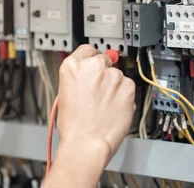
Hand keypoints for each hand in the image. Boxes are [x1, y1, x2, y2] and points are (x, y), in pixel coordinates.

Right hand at [44, 45, 135, 186]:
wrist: (86, 143)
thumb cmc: (74, 125)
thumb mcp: (65, 94)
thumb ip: (78, 78)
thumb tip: (88, 75)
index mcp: (72, 66)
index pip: (87, 50)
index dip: (91, 59)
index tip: (94, 65)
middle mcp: (93, 67)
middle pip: (103, 60)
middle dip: (103, 73)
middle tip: (98, 92)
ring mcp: (112, 76)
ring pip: (117, 75)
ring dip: (114, 86)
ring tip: (104, 105)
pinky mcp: (128, 86)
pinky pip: (128, 86)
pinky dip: (124, 95)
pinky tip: (114, 107)